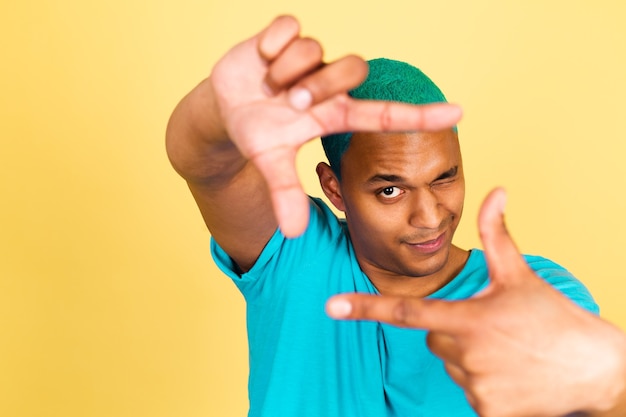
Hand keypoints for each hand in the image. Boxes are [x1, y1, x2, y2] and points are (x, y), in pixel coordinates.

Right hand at [210, 15, 461, 236]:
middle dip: (318, 87)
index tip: (458, 113)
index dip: (420, 114)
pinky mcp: (283, 36)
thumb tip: (294, 232)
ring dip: (286, 72)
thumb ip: (286, 193)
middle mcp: (328, 84)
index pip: (385, 113)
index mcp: (335, 114)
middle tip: (291, 103)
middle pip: (352, 69)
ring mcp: (308, 58)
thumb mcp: (270, 163)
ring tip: (267, 87)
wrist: (225, 109)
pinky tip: (262, 59)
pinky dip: (272, 45)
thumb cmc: (259, 133)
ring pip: (315, 48)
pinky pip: (288, 27)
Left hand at [326, 188, 625, 416]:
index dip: (364, 308)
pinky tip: (513, 376)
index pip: (405, 312)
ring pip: (451, 366)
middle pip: (433, 340)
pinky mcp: (489, 413)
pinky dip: (484, 384)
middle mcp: (465, 356)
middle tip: (494, 330)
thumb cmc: (556, 319)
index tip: (330, 306)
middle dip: (453, 331)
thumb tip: (496, 191)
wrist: (598, 372)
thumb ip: (498, 235)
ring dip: (470, 359)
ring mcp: (477, 388)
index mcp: (468, 319)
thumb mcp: (521, 276)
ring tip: (509, 353)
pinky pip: (469, 393)